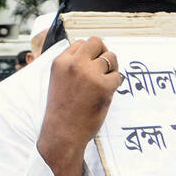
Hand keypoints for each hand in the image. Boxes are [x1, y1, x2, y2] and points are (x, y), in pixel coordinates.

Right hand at [40, 36, 119, 150]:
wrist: (62, 133)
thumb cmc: (61, 110)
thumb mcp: (57, 81)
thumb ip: (71, 66)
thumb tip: (94, 53)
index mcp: (60, 62)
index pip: (80, 43)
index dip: (88, 54)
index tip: (88, 66)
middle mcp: (74, 64)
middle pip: (96, 42)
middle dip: (101, 53)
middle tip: (101, 69)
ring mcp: (89, 74)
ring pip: (111, 57)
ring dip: (111, 68)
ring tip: (102, 83)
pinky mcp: (104, 86)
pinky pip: (118, 76)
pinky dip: (114, 85)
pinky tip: (104, 95)